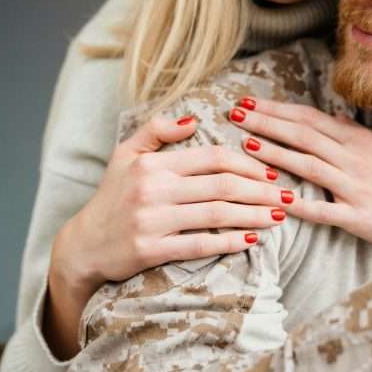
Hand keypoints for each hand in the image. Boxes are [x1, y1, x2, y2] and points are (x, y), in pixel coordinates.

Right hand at [51, 114, 293, 291]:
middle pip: (221, 186)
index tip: (272, 172)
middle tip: (287, 196)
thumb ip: (157, 130)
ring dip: (253, 215)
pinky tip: (252, 240)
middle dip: (261, 190)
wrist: (84, 244)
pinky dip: (229, 242)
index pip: (212, 158)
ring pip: (216, 214)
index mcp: (153, 164)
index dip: (248, 164)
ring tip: (279, 217)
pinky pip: (199, 245)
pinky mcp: (150, 251)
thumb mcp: (125, 154)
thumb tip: (192, 120)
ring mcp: (152, 221)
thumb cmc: (111, 196)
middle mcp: (153, 190)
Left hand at [226, 98, 371, 244]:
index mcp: (353, 139)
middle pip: (302, 136)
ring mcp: (353, 186)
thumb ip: (352, 132)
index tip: (247, 102)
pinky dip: (301, 204)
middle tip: (234, 114)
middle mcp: (351, 158)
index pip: (307, 118)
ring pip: (309, 166)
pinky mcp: (357, 215)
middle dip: (266, 123)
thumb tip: (332, 117)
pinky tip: (277, 200)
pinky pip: (325, 209)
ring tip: (245, 144)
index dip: (275, 110)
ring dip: (276, 154)